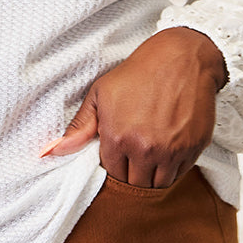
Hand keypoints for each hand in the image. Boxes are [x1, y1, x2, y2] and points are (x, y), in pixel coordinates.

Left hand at [42, 27, 227, 187]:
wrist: (181, 58)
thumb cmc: (137, 74)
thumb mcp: (100, 94)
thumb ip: (78, 128)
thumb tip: (48, 152)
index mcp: (118, 138)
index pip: (112, 174)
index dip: (114, 166)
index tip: (119, 153)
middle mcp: (145, 149)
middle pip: (136, 185)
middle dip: (133, 175)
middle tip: (135, 156)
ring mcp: (172, 151)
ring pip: (159, 184)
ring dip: (153, 175)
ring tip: (151, 155)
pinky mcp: (194, 147)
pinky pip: (181, 172)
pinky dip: (174, 167)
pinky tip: (168, 148)